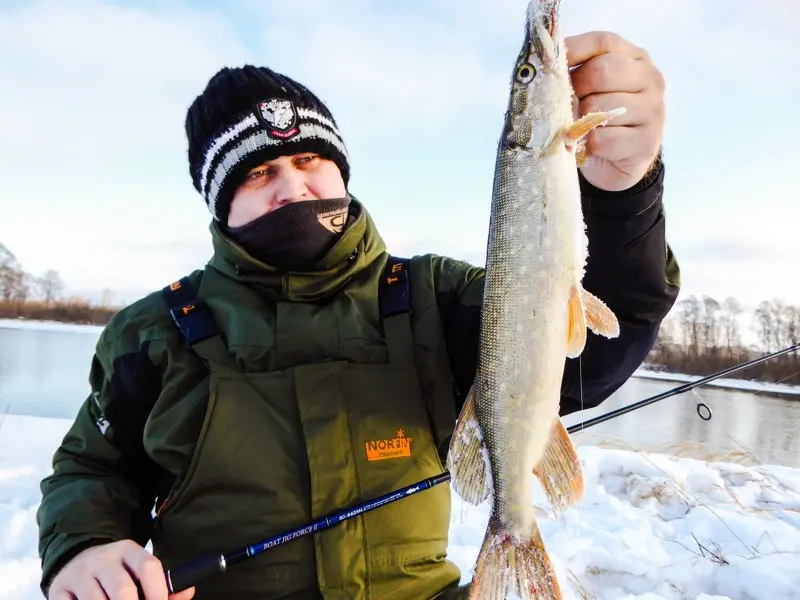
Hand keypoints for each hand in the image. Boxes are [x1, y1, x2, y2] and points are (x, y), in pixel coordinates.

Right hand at [47, 540, 195, 599]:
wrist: (76, 561)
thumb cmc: (117, 573)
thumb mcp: (138, 571)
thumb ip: (163, 585)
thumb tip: (187, 592)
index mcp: (128, 551)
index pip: (148, 566)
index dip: (158, 591)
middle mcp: (103, 559)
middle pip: (122, 589)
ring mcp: (79, 574)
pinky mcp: (59, 590)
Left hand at [566, 31, 664, 191]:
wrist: (615, 163)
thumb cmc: (597, 118)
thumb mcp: (588, 88)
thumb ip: (575, 71)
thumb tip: (547, 65)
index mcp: (635, 58)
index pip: (603, 42)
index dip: (574, 52)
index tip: (554, 67)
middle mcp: (650, 79)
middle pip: (602, 71)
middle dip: (577, 89)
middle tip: (571, 104)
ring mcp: (652, 110)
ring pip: (599, 107)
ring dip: (581, 121)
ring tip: (582, 127)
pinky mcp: (644, 143)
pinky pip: (601, 139)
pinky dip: (587, 144)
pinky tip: (591, 146)